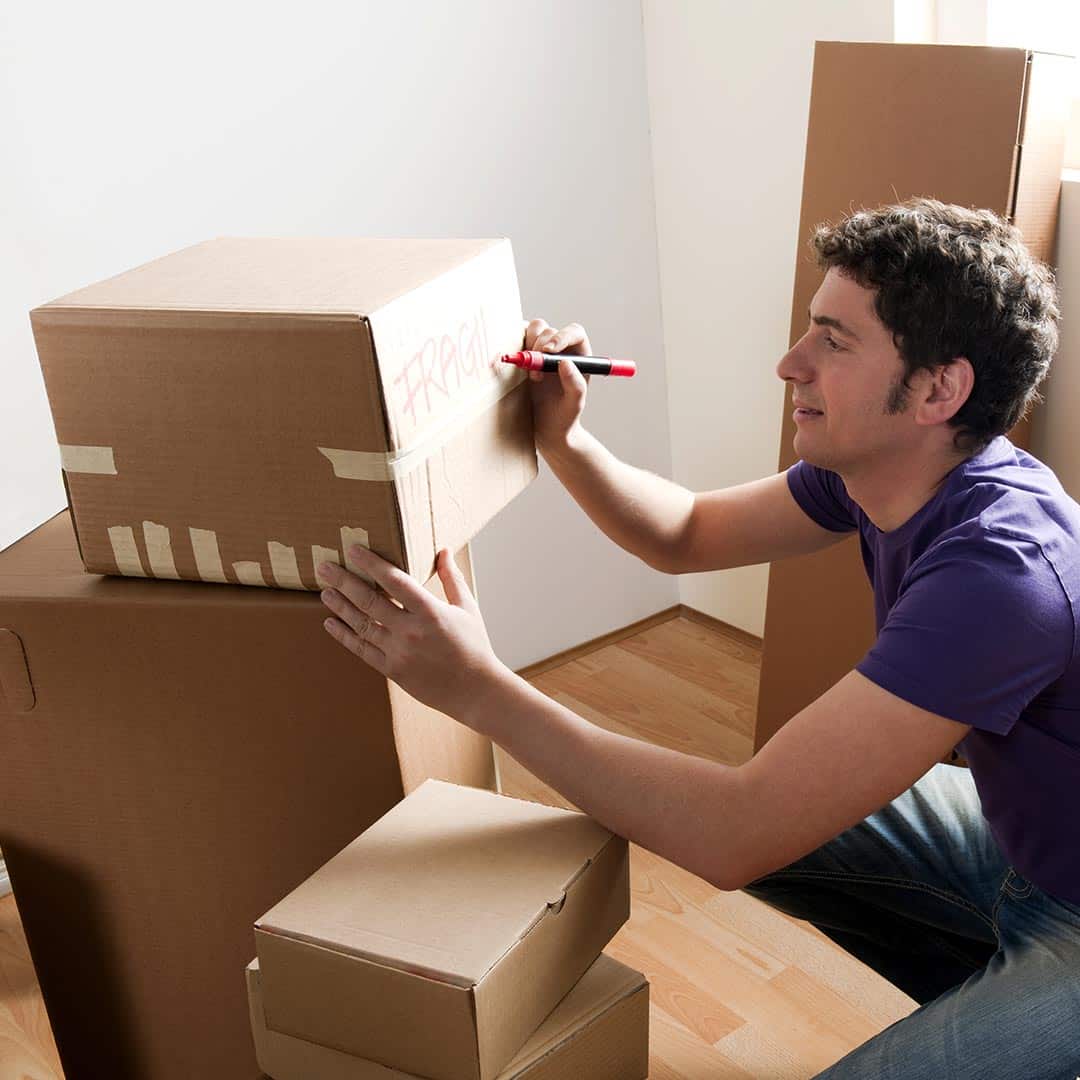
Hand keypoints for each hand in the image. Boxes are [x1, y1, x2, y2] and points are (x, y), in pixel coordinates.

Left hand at [318, 546, 508, 726]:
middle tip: (325, 567)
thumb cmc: (474, 645)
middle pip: (369, 601)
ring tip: (325, 592)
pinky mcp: (392, 670)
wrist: (474, 690)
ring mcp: (399, 652)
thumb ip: (452, 578)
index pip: (395, 581)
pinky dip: (345, 635)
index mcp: (431, 612)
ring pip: (361, 624)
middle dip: (344, 581)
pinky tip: (331, 623)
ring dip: (340, 607)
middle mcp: (411, 631)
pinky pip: (362, 649)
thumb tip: (444, 550)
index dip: (372, 564)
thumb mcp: (467, 608)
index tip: (353, 550)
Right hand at [523, 318, 591, 456]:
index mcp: (580, 355)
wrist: (547, 429)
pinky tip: (516, 365)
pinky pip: (518, 340)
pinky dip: (514, 347)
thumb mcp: (574, 405)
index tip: (549, 351)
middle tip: (536, 375)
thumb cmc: (565, 417)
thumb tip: (566, 363)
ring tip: (530, 375)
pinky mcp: (525, 357)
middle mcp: (562, 349)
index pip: (573, 333)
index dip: (560, 336)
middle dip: (539, 347)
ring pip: (533, 331)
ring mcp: (542, 352)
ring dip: (528, 346)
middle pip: (549, 330)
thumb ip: (574, 385)